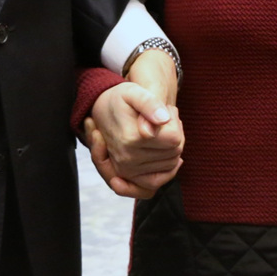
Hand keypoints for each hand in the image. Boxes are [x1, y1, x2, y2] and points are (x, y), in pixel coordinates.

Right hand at [85, 75, 182, 198]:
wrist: (102, 110)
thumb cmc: (120, 99)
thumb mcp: (133, 92)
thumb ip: (150, 103)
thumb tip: (163, 120)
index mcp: (131, 139)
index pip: (175, 138)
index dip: (174, 122)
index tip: (165, 111)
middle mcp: (128, 160)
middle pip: (175, 152)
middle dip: (175, 133)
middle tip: (162, 119)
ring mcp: (127, 171)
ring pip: (170, 165)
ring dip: (171, 149)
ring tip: (160, 132)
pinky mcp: (129, 177)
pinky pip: (155, 183)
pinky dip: (167, 171)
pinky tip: (170, 156)